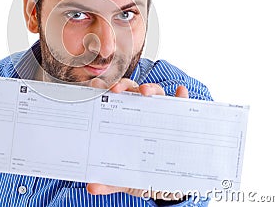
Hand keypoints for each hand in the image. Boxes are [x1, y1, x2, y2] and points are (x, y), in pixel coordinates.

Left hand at [87, 78, 188, 199]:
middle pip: (131, 91)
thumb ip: (108, 181)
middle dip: (123, 86)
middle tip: (115, 90)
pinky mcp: (180, 119)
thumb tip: (91, 187)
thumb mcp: (124, 179)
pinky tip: (180, 93)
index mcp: (124, 120)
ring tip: (145, 92)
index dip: (104, 90)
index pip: (113, 100)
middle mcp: (141, 112)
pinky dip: (182, 97)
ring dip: (151, 88)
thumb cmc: (141, 174)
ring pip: (156, 94)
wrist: (166, 185)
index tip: (96, 88)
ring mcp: (161, 114)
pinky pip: (183, 105)